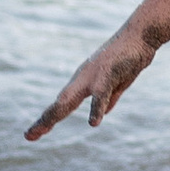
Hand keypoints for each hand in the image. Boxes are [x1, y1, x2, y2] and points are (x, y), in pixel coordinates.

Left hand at [24, 26, 153, 140]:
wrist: (141, 34)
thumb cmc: (130, 56)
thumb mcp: (119, 82)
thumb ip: (109, 98)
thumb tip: (102, 114)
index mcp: (84, 82)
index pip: (62, 104)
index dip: (49, 119)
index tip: (34, 133)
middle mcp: (82, 80)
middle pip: (60, 105)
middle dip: (44, 121)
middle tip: (28, 136)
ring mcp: (92, 77)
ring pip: (69, 100)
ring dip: (55, 115)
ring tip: (43, 129)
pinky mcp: (107, 74)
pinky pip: (100, 95)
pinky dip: (96, 109)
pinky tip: (94, 123)